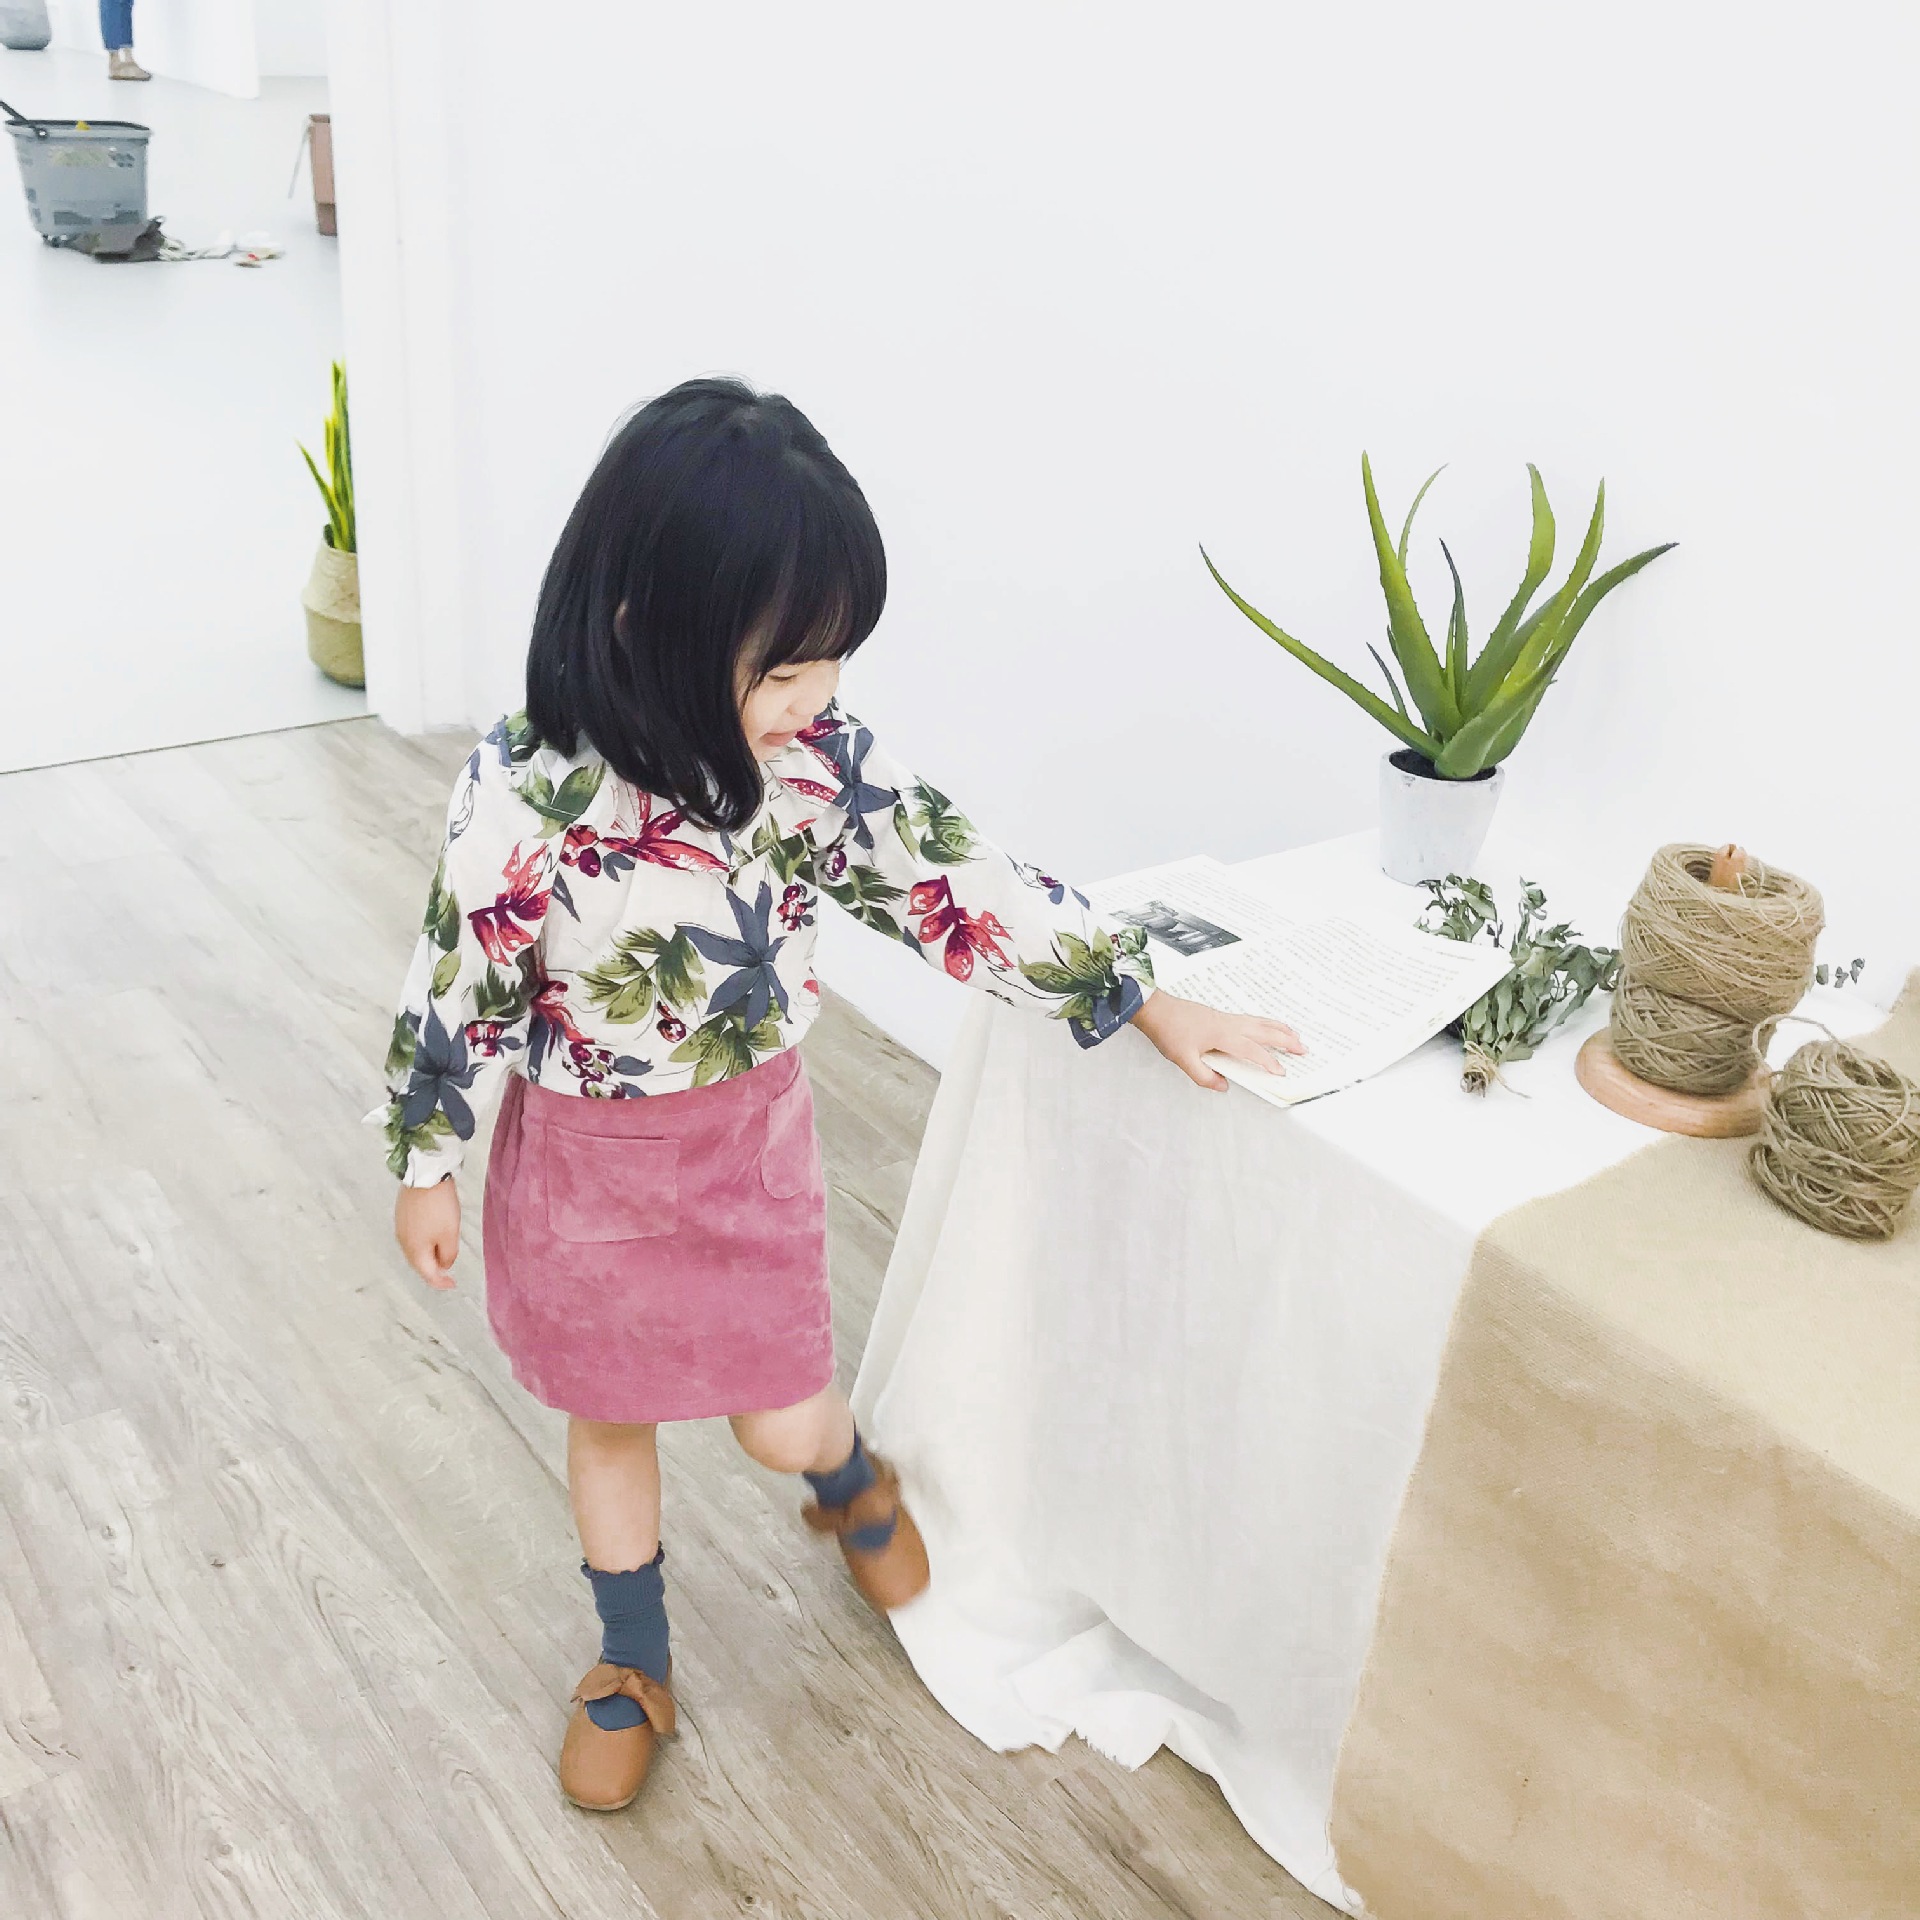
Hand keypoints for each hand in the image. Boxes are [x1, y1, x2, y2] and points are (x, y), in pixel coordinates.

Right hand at [395, 1178, 460, 1289]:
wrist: (425, 1176)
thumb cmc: (439, 1207)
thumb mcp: (450, 1234)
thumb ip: (448, 1254)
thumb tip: (444, 1265)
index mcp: (415, 1250)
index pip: (427, 1274)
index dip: (441, 1282)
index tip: (452, 1284)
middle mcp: (403, 1241)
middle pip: (419, 1263)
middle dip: (433, 1269)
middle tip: (447, 1271)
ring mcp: (401, 1227)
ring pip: (415, 1249)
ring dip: (428, 1255)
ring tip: (443, 1253)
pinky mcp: (402, 1214)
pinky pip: (413, 1236)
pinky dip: (424, 1241)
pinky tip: (434, 1235)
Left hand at [1130, 990, 1303, 1092]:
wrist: (1156, 1009)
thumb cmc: (1168, 1030)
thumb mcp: (1183, 1060)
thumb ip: (1204, 1076)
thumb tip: (1223, 1086)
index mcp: (1223, 1034)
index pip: (1252, 1050)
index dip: (1268, 1062)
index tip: (1281, 1072)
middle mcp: (1229, 1024)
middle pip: (1265, 1031)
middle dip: (1286, 1041)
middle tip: (1303, 1049)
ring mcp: (1227, 1018)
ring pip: (1261, 1022)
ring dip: (1280, 1029)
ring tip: (1295, 1035)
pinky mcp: (1222, 1016)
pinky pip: (1252, 1019)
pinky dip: (1267, 1023)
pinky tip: (1268, 1027)